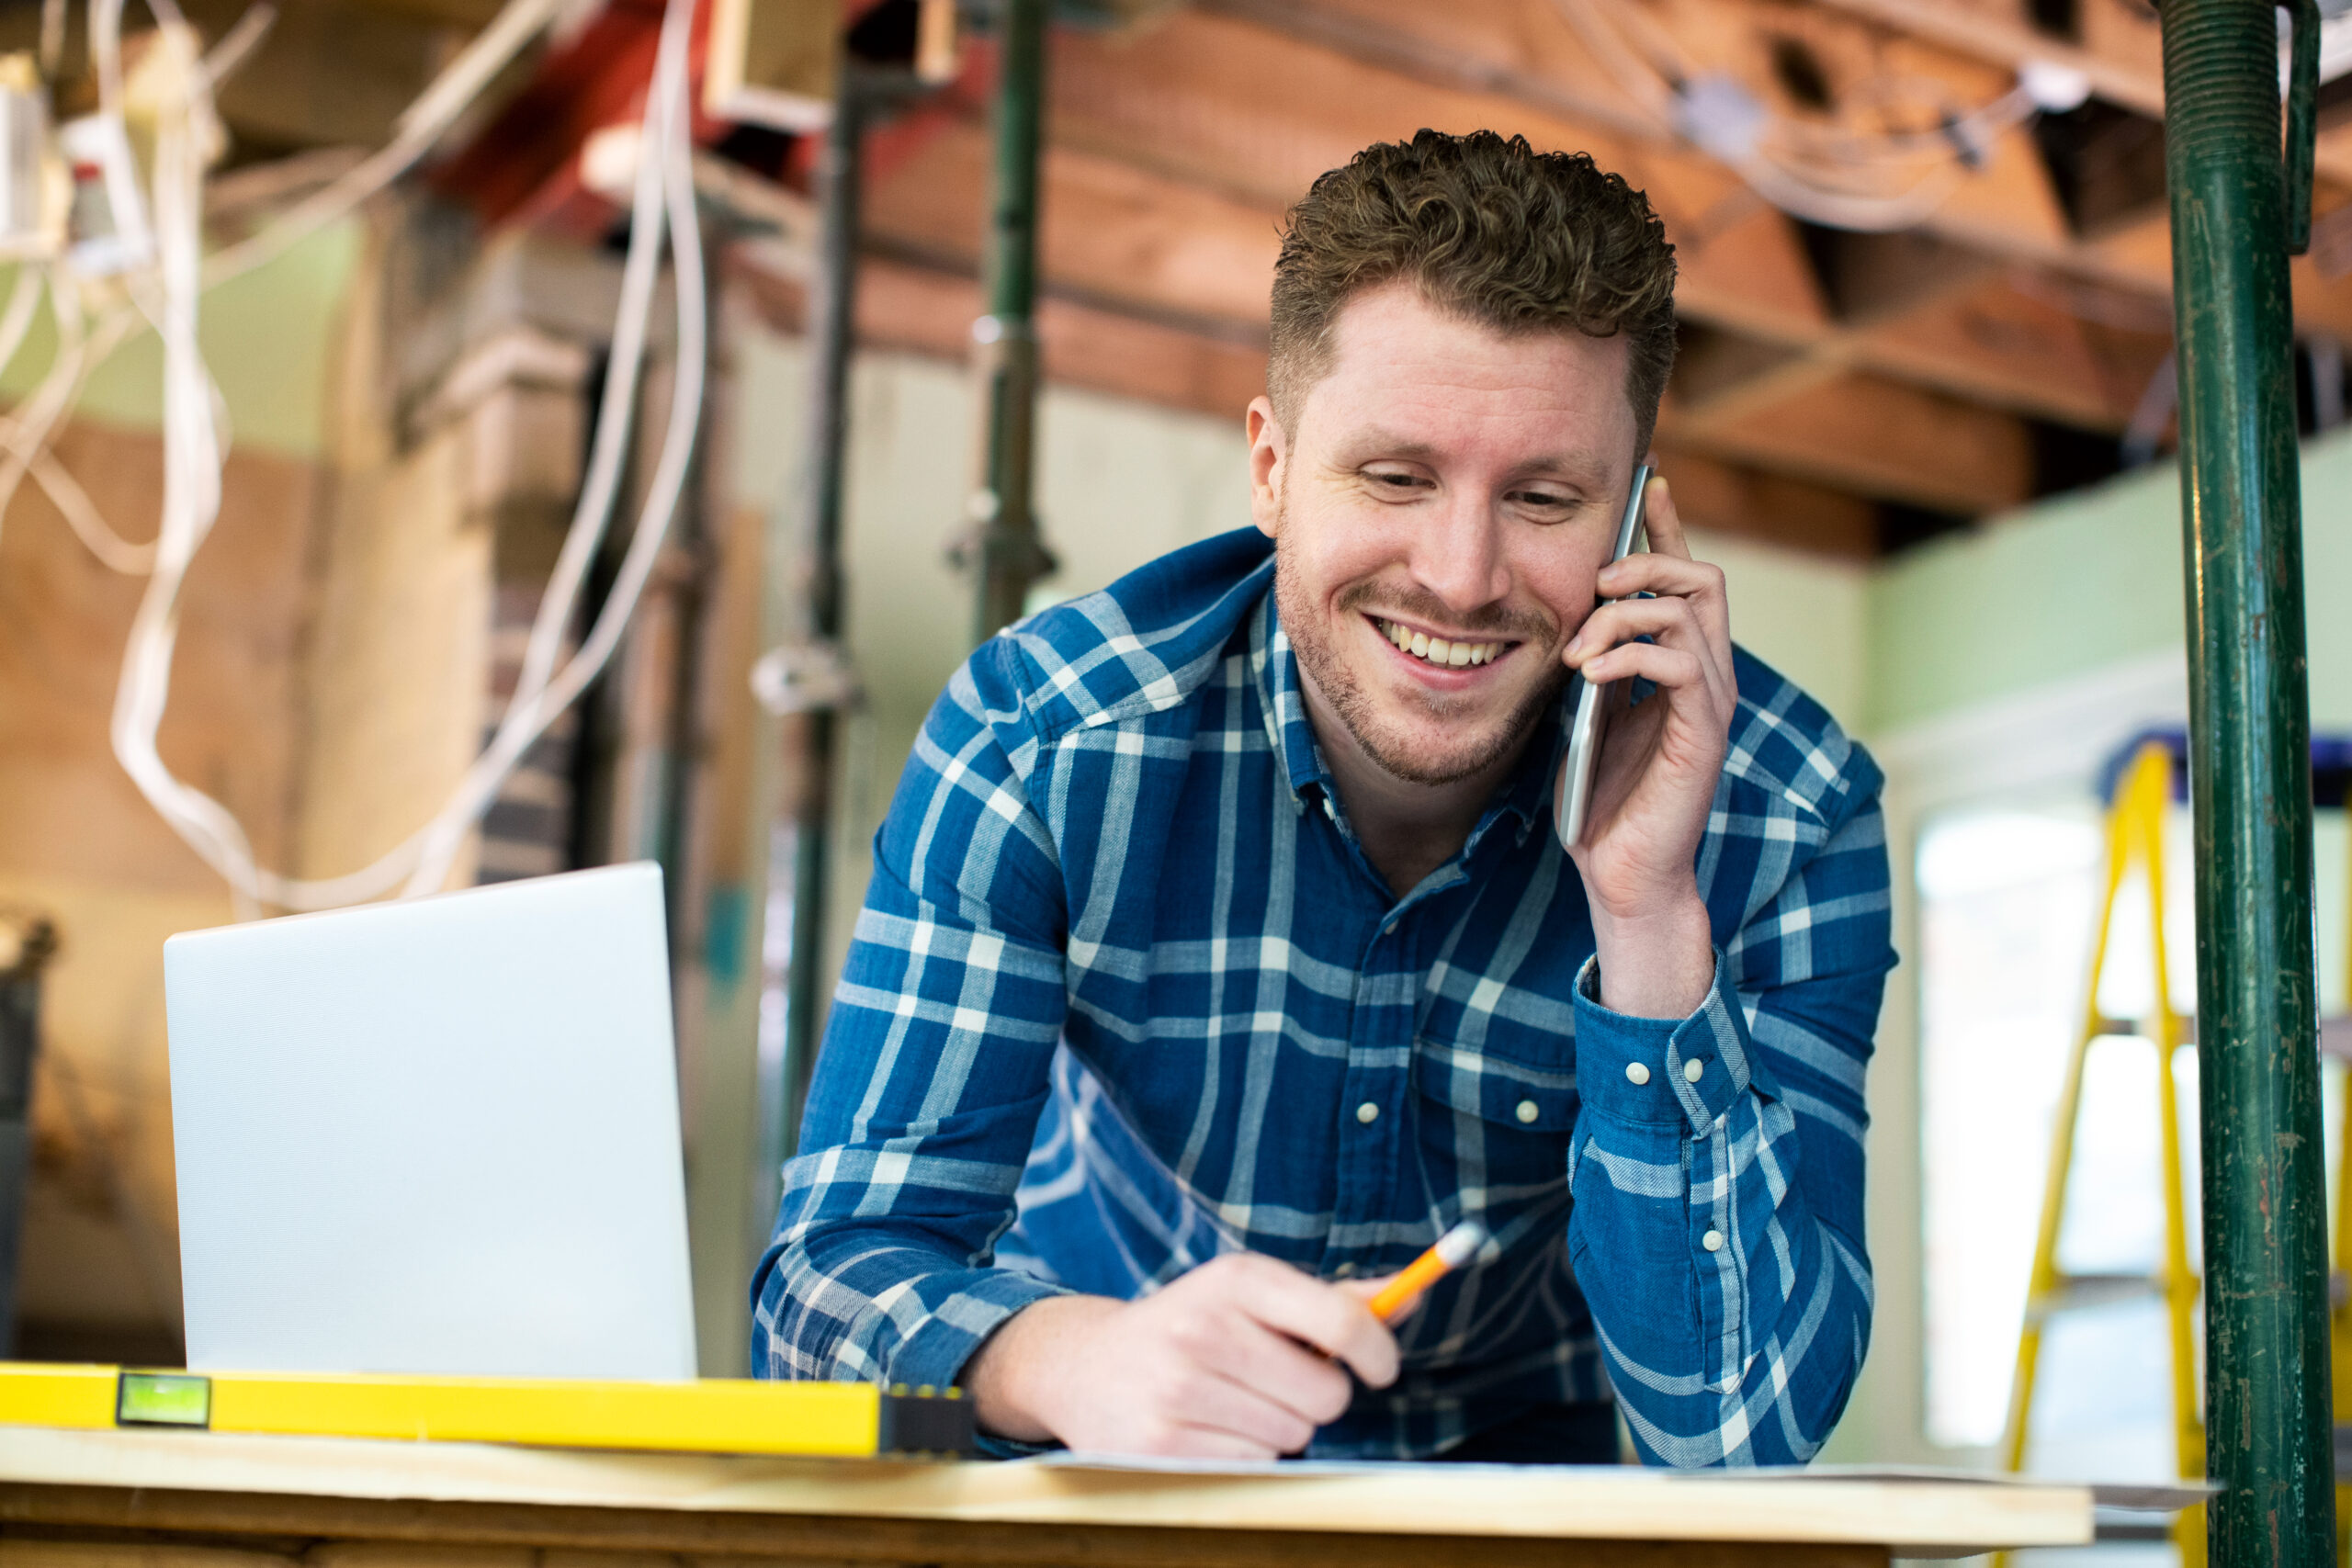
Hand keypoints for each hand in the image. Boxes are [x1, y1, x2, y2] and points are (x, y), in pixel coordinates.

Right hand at [962, 1253, 1399, 1457]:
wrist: (1085, 1367)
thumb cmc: (1195, 1327)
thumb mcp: (1252, 1296)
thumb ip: (1334, 1299)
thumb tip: (1415, 1291)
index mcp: (1235, 1278)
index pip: (1340, 1320)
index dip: (1378, 1350)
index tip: (1381, 1367)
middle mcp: (1204, 1327)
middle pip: (1327, 1393)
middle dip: (1318, 1396)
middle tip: (1279, 1382)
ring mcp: (1179, 1388)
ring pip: (1294, 1434)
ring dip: (1279, 1426)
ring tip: (1232, 1402)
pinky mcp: (1162, 1443)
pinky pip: (1256, 1465)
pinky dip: (1245, 1454)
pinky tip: (1208, 1429)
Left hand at [1559, 470, 1731, 1015]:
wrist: (1623, 876)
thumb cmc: (1600, 802)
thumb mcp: (1580, 717)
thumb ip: (1585, 666)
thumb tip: (1560, 617)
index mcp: (1679, 668)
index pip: (1683, 579)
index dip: (1667, 528)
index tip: (1647, 483)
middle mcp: (1705, 676)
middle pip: (1702, 578)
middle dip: (1646, 561)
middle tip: (1595, 583)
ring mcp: (1710, 703)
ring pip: (1690, 610)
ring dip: (1624, 613)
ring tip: (1578, 647)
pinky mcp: (1703, 733)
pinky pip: (1681, 662)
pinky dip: (1631, 653)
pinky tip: (1589, 674)